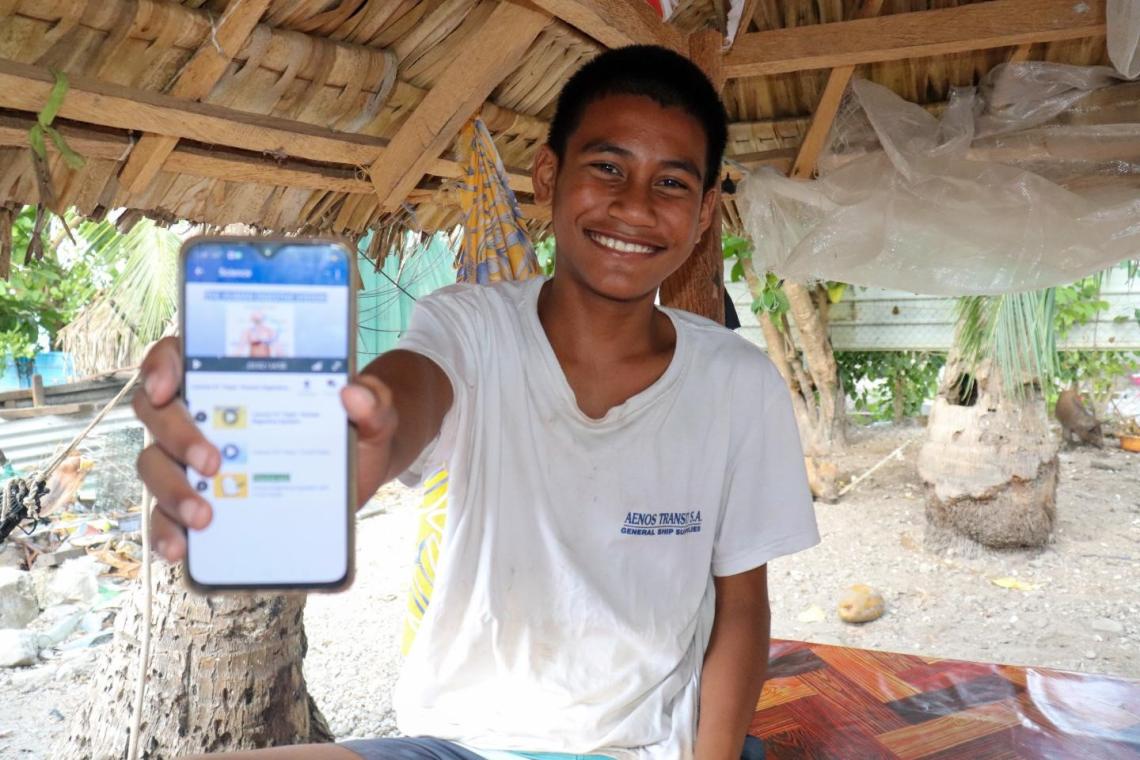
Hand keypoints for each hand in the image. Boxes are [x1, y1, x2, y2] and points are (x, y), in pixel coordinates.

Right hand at [134, 338, 397, 561]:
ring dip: (171, 491)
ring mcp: (193, 458)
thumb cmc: (357, 427)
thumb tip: (354, 395)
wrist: (362, 471)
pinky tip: (180, 549)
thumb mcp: (374, 413)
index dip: (160, 366)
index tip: (168, 388)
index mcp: (232, 375)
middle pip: (158, 413)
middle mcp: (203, 412)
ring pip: (155, 466)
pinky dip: (166, 533)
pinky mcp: (200, 501)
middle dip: (178, 437)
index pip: (177, 355)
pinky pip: (166, 517)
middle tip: (214, 463)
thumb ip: (374, 400)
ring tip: (204, 517)